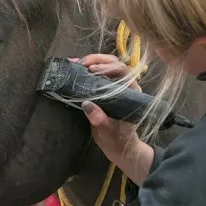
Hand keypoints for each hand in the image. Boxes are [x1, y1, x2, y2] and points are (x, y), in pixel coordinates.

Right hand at [70, 54, 153, 184]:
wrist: (118, 145)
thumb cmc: (117, 139)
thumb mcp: (107, 132)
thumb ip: (99, 119)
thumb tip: (87, 104)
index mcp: (132, 94)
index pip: (124, 72)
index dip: (109, 68)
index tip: (94, 70)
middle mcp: (126, 86)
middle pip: (115, 63)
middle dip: (98, 60)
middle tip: (81, 63)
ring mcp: (116, 85)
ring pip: (107, 64)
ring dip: (91, 61)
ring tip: (75, 63)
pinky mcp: (106, 87)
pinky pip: (99, 72)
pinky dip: (87, 67)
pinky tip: (74, 66)